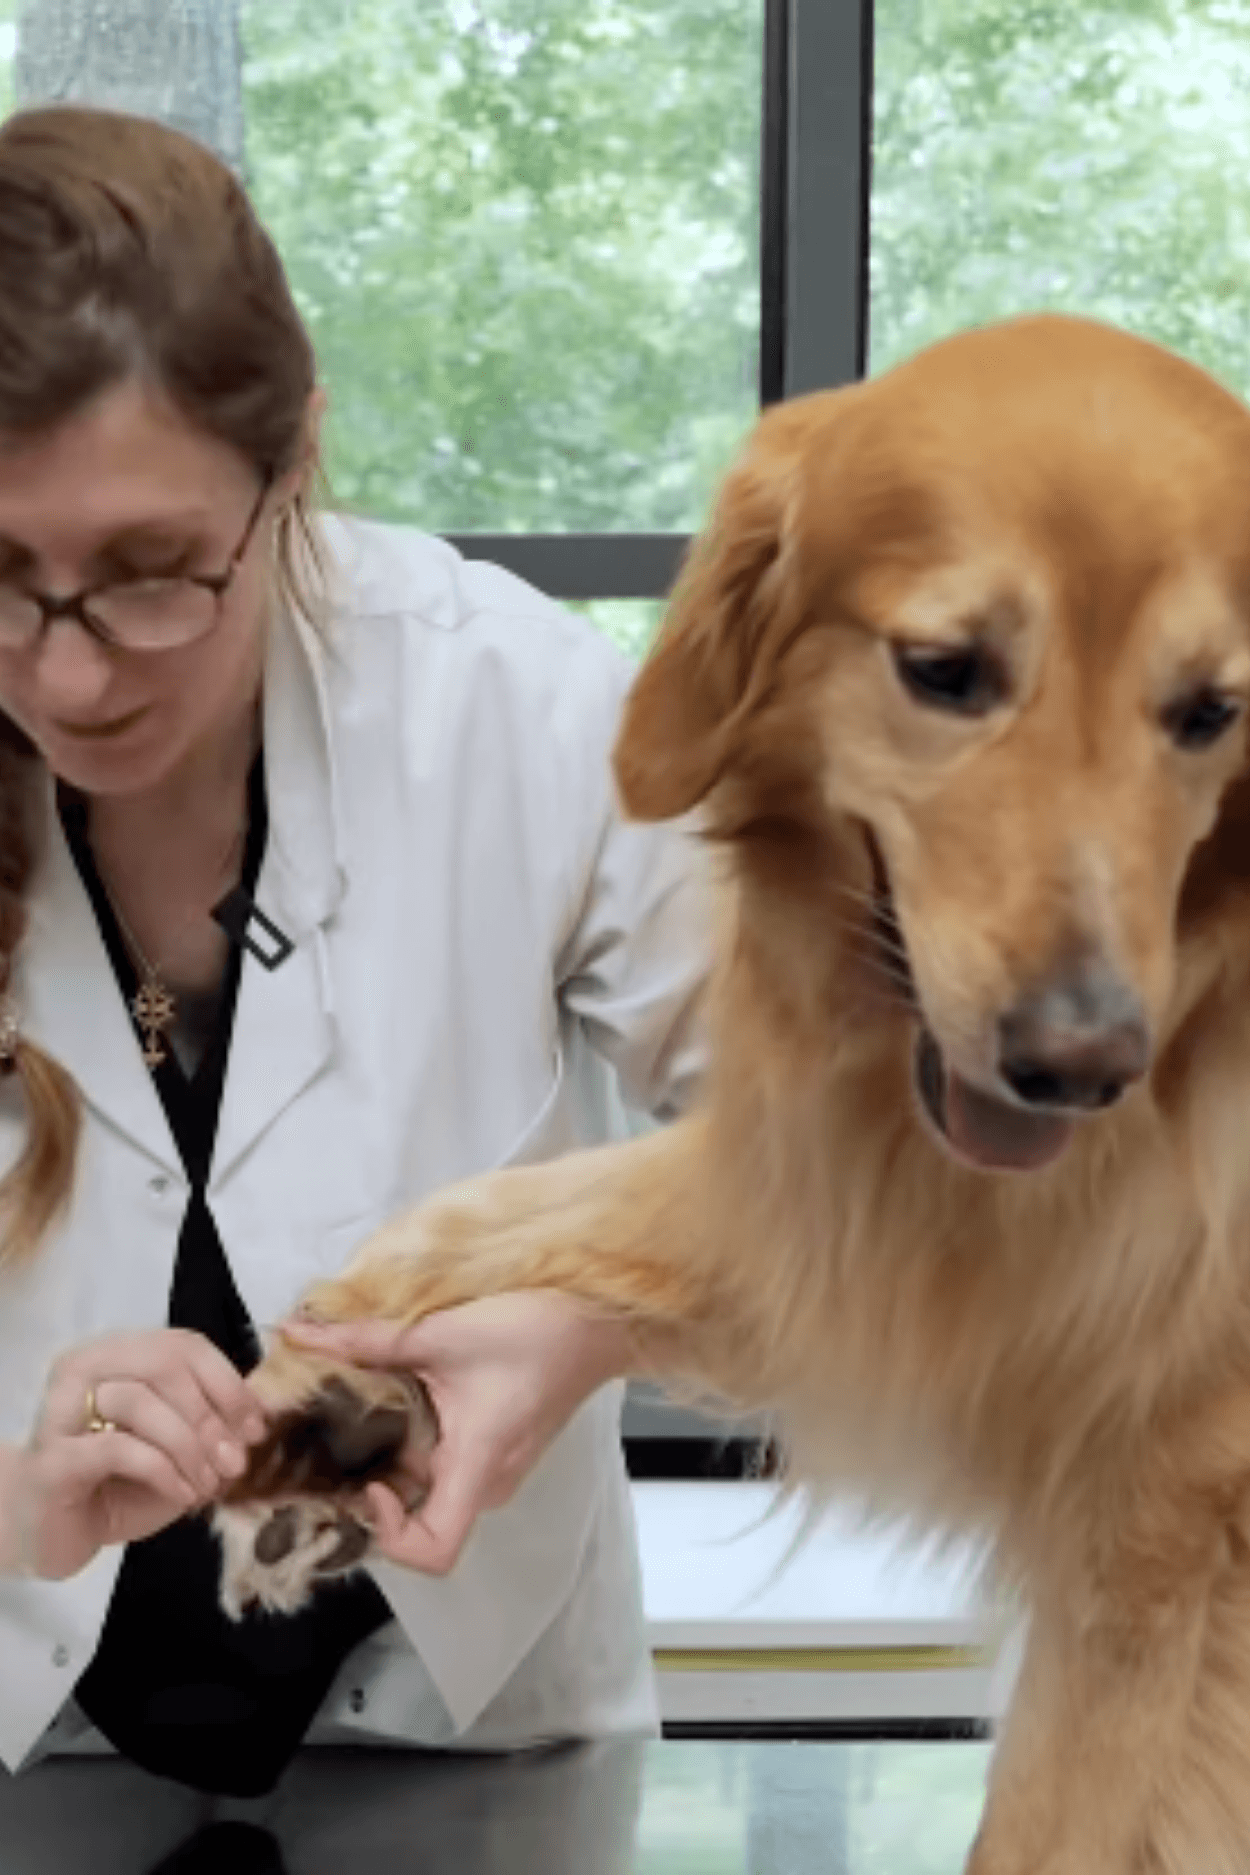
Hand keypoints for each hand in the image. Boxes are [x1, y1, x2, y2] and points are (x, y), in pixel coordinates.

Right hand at [1, 1329, 268, 1579]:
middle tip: (235, 1462)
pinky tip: (182, 1493)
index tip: (256, 1427)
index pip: (182, 1345)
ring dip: (188, 1446)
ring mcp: (61, 1411)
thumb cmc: (117, 1484)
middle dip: (210, 1415)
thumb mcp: (176, 1447)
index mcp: (116, 1355)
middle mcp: (83, 1370)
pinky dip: (163, 1469)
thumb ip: (209, 1421)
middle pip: (162, 1363)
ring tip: (207, 1484)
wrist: (50, 1532)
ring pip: (138, 1401)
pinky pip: (116, 1447)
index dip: (228, 1383)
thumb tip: (259, 1412)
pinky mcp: (52, 1459)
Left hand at [281, 1292, 633, 1575]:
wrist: (598, 1321)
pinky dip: (412, 1442)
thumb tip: (298, 1334)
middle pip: (418, 1519)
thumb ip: (367, 1340)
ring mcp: (494, 1468)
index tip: (370, 1483)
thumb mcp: (443, 1333)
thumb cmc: (536, 1331)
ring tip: (354, 1411)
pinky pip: (443, 1464)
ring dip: (390, 1458)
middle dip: (370, 1486)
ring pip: (427, 1487)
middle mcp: (487, 1483)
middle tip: (330, 1441)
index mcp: (478, 1469)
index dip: (388, 1534)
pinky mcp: (495, 1448)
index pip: (432, 1553)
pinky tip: (393, 1396)